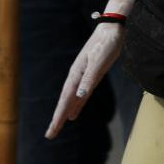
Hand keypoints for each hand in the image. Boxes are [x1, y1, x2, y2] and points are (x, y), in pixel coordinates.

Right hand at [46, 23, 123, 138]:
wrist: (113, 28)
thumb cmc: (106, 43)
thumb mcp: (99, 61)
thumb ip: (89, 79)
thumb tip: (78, 96)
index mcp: (76, 74)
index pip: (65, 100)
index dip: (58, 116)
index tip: (52, 131)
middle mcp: (77, 76)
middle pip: (65, 101)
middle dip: (58, 118)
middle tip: (50, 135)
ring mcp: (84, 75)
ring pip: (72, 99)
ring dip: (66, 112)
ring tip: (58, 126)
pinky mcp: (92, 74)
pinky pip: (82, 94)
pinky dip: (77, 104)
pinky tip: (74, 112)